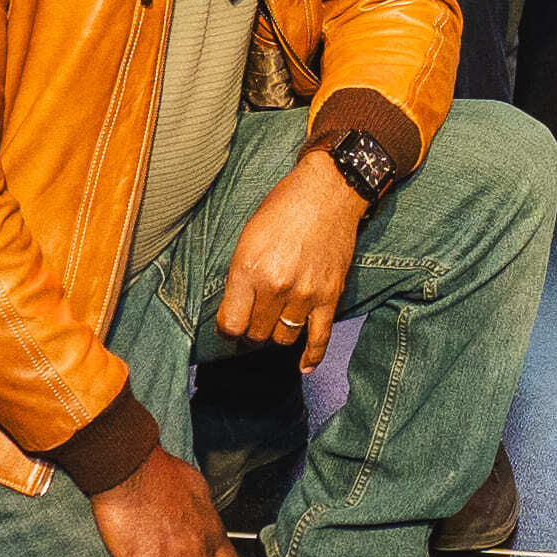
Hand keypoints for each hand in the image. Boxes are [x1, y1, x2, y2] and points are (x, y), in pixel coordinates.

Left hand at [214, 155, 366, 365]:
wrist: (328, 191)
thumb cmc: (284, 208)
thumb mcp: (248, 236)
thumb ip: (240, 275)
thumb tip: (235, 308)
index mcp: (249, 269)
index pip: (231, 323)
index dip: (227, 328)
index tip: (229, 324)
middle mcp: (276, 285)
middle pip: (256, 333)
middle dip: (250, 331)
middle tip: (252, 320)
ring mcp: (305, 293)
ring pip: (283, 338)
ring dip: (276, 335)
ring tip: (274, 323)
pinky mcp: (329, 295)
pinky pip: (320, 336)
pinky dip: (312, 355)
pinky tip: (304, 365)